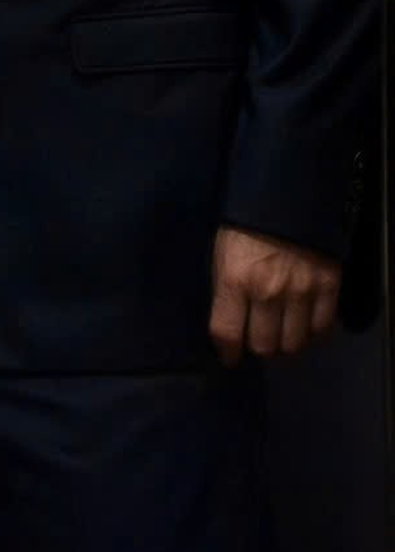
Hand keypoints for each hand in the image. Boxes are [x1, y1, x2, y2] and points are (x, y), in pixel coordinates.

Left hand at [208, 224, 339, 364]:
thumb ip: (225, 288)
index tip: (229, 357)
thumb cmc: (244, 223)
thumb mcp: (222, 252)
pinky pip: (322, 328)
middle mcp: (268, 292)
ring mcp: (302, 291)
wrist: (288, 194)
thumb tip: (226, 322)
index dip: (227, 353)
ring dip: (286, 344)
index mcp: (235, 280)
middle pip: (264, 346)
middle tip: (257, 340)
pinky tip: (304, 324)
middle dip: (258, 348)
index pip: (227, 334)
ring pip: (294, 344)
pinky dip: (312, 333)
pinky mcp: (329, 287)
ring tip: (281, 334)